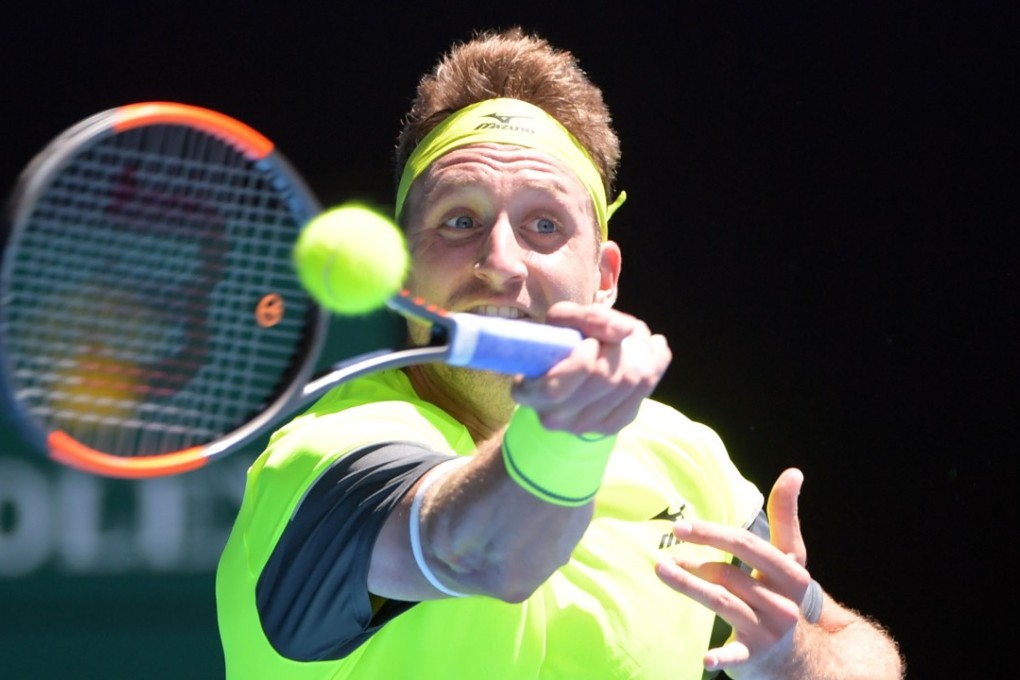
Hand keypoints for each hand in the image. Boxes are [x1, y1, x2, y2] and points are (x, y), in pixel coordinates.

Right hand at [511, 301, 670, 434]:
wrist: (564, 373)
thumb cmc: (558, 343)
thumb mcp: (561, 321)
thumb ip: (589, 318)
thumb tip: (626, 330)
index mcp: (532, 392)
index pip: (564, 382)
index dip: (586, 355)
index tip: (589, 341)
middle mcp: (555, 417)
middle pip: (606, 378)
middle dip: (620, 345)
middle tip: (620, 329)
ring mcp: (585, 426)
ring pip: (630, 383)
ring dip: (641, 350)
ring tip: (634, 336)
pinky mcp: (611, 426)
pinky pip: (645, 391)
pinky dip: (655, 363)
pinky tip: (649, 350)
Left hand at [655, 468, 812, 677]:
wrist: (803, 653)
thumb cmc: (785, 593)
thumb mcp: (792, 556)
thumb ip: (786, 515)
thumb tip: (793, 471)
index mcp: (789, 573)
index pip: (747, 546)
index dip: (713, 534)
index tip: (682, 526)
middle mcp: (781, 601)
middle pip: (730, 575)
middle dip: (696, 561)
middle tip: (665, 552)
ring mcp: (768, 630)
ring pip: (723, 603)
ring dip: (690, 587)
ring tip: (662, 571)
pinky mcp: (754, 656)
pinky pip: (736, 654)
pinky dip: (722, 657)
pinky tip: (705, 660)